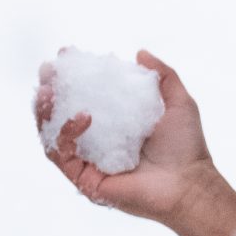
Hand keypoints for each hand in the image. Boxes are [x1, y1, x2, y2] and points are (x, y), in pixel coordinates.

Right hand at [36, 50, 235, 235]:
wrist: (189, 183)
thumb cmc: (186, 147)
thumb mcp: (178, 103)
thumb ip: (163, 76)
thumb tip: (139, 52)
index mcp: (116, 124)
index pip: (86, 97)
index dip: (74, 77)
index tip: (66, 55)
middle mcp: (99, 143)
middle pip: (61, 116)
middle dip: (50, 91)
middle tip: (47, 71)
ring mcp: (90, 162)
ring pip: (53, 136)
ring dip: (46, 111)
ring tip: (47, 90)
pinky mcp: (85, 180)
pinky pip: (63, 155)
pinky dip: (67, 133)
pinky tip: (82, 116)